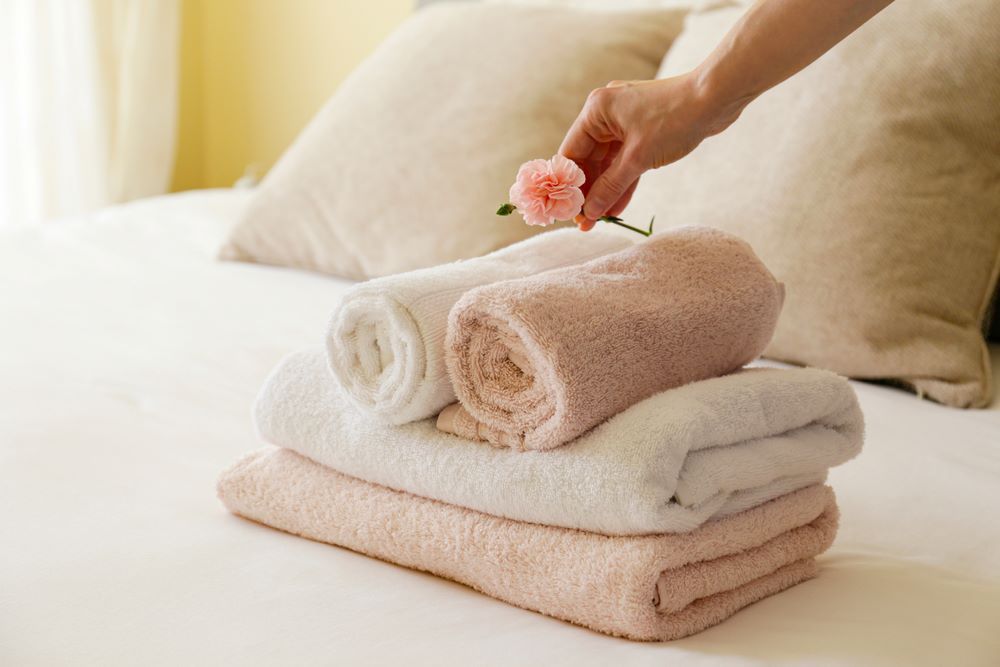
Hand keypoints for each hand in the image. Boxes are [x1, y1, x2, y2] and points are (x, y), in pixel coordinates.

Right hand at [559, 73, 742, 229]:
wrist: (716, 98)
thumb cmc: (674, 119)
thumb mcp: (638, 158)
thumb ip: (610, 186)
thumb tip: (590, 212)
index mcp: (596, 111)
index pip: (571, 153)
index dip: (570, 185)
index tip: (569, 213)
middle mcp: (606, 114)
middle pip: (588, 160)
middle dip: (589, 191)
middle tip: (585, 222)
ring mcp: (625, 123)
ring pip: (608, 163)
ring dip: (605, 190)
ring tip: (601, 220)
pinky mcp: (642, 131)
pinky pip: (625, 161)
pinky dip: (622, 182)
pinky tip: (617, 207)